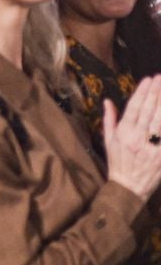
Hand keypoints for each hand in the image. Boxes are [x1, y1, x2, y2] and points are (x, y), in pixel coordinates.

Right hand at [105, 75, 160, 201]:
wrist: (129, 186)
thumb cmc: (117, 162)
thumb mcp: (108, 140)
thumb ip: (109, 119)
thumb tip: (108, 101)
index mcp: (123, 133)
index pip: (134, 107)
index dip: (142, 92)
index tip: (148, 79)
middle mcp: (138, 138)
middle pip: (149, 110)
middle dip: (156, 92)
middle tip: (160, 78)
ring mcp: (152, 147)